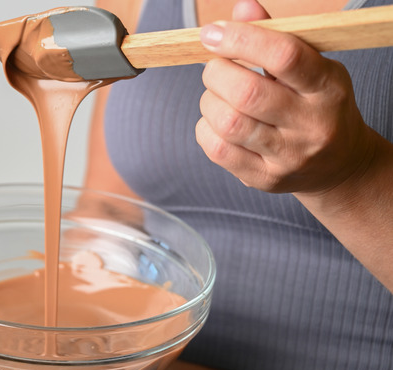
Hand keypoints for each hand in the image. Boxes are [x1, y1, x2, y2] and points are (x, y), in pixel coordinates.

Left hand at [195, 0, 374, 194]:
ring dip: (209, 100)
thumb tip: (242, 8)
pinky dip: (206, 128)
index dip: (241, 39)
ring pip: (228, 122)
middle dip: (216, 72)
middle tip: (214, 66)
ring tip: (218, 94)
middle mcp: (311, 124)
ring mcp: (288, 156)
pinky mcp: (264, 178)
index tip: (213, 32)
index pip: (284, 55)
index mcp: (327, 87)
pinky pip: (217, 150)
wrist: (338, 165)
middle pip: (247, 92)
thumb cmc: (316, 105)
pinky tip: (217, 121)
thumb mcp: (311, 66)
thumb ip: (275, 36)